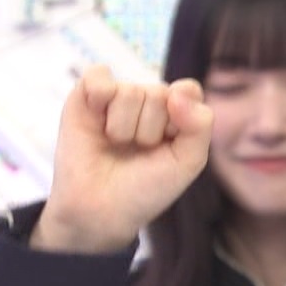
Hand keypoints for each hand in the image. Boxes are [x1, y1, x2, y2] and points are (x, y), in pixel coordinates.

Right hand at [31, 66, 212, 253]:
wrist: (101, 209)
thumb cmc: (147, 187)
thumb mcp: (187, 162)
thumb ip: (200, 125)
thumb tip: (180, 89)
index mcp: (176, 113)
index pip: (189, 90)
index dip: (181, 116)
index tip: (170, 143)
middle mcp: (147, 101)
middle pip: (159, 93)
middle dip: (149, 130)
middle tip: (136, 151)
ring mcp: (116, 97)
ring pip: (130, 91)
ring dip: (124, 127)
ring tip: (116, 145)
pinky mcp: (85, 96)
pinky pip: (98, 75)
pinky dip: (99, 94)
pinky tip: (97, 121)